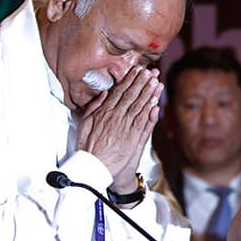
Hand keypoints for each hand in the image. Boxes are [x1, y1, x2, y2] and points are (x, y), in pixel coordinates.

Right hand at [77, 67, 162, 190]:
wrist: (94, 169)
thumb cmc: (89, 148)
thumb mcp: (84, 124)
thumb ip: (94, 107)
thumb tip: (104, 94)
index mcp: (105, 113)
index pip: (120, 92)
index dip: (130, 80)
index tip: (138, 71)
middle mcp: (117, 118)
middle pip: (132, 96)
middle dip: (143, 82)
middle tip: (152, 71)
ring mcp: (127, 128)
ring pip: (140, 106)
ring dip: (149, 93)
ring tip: (157, 81)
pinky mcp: (134, 139)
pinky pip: (144, 122)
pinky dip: (151, 111)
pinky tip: (157, 102)